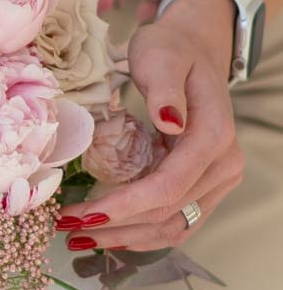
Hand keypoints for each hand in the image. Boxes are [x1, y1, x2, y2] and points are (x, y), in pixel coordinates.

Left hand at [60, 0, 244, 252]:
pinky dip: (139, 233)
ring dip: (125, 238)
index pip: (168, 186)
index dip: (124, 206)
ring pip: (172, 227)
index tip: (82, 215)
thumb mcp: (161, 57)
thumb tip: (170, 121)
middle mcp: (223, 166)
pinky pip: (175, 222)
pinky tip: (106, 235)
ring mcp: (217, 181)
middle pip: (167, 213)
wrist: (193, 51)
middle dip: (115, 226)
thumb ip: (164, 89)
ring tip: (78, 238)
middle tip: (65, 227)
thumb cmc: (172, 51)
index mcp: (215, 137)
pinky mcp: (204, 189)